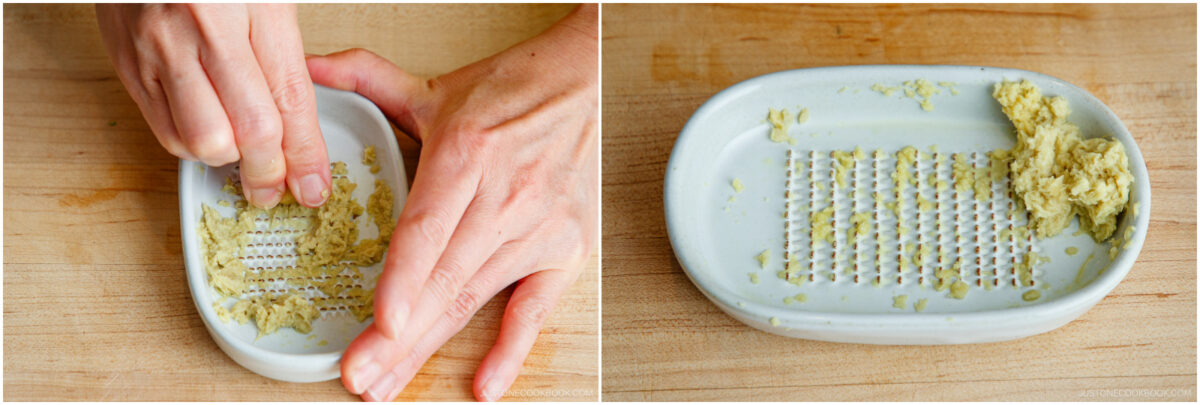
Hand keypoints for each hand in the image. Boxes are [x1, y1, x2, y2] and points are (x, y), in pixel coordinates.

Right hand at [96, 3, 330, 207]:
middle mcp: (201, 29)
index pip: (288, 98)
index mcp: (250, 6)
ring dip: (231, 159)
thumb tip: (304, 121)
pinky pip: (163, 128)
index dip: (306, 151)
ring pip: (201, 139)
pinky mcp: (127, 61)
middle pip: (248, 129)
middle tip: (281, 183)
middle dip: (271, 169)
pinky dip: (191, 146)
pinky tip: (210, 134)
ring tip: (246, 155)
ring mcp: (158, 48)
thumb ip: (286, 52)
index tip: (315, 182)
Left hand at [305, 4, 597, 400]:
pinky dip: (512, 350)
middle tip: (361, 375)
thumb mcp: (436, 86)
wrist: (590, 83)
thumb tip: (309, 68)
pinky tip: (484, 384)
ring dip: (431, 346)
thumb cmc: (518, 90)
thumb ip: (366, 78)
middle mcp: (506, 196)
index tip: (383, 321)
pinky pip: (536, 309)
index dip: (405, 280)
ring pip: (476, 297)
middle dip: (400, 336)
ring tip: (390, 382)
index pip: (430, 229)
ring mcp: (537, 228)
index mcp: (468, 154)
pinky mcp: (565, 249)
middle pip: (445, 278)